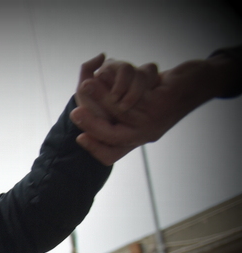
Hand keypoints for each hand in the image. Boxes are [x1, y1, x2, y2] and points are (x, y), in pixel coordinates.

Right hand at [72, 52, 235, 164]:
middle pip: (113, 136)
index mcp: (138, 137)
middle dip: (91, 124)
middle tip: (75, 112)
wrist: (201, 82)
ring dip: (101, 97)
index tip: (80, 138)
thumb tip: (91, 104)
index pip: (112, 154)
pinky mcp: (161, 104)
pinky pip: (132, 96)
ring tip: (87, 84)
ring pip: (119, 112)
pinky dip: (119, 85)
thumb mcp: (141, 103)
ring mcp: (155, 121)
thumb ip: (119, 107)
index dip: (95, 150)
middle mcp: (146, 134)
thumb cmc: (167, 92)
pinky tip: (110, 75)